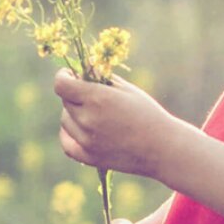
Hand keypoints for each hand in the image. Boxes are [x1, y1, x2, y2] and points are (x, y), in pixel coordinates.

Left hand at [55, 69, 174, 178]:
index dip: (63, 76)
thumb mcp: (126, 88)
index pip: (61, 84)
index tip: (70, 75)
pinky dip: (69, 133)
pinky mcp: (89, 157)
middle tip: (91, 94)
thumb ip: (102, 76)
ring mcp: (87, 140)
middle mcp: (88, 119)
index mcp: (97, 98)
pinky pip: (66, 142)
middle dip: (74, 94)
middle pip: (65, 101)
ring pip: (65, 120)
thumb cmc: (147, 113)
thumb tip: (83, 66)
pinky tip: (80, 128)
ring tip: (94, 112)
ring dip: (73, 113)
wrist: (161, 147)